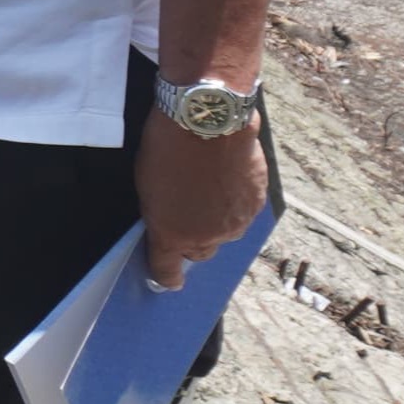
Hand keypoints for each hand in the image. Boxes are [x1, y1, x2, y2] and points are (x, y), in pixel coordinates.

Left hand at [137, 114, 266, 290]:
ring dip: (216, 220)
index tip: (169, 281)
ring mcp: (235, 222)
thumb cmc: (168, 148)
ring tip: (207, 188)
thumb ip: (159, 212)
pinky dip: (234, 202)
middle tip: (186, 216)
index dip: (166, 277)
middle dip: (193, 241)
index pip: (167, 269)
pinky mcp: (256, 204)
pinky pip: (243, 213)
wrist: (208, 121)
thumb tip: (170, 221)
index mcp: (172, 234)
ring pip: (225, 233)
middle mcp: (207, 237)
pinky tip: (226, 179)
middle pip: (200, 252)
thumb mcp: (147, 184)